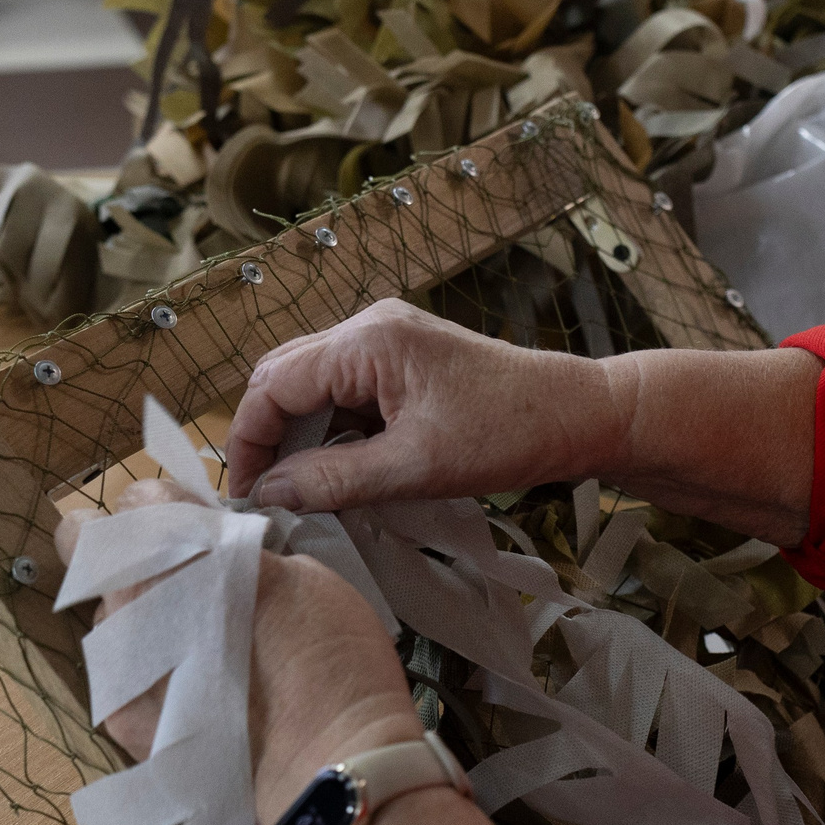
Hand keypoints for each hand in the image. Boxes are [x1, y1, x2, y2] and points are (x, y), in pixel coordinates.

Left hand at [54, 479, 420, 824]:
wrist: (325, 764)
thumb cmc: (330, 656)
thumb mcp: (306, 573)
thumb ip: (247, 557)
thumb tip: (227, 562)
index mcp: (179, 545)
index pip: (136, 497)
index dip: (164, 506)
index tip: (191, 523)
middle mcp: (131, 594)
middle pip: (88, 548)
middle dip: (123, 553)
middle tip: (171, 576)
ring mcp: (117, 660)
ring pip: (108, 619)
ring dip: (139, 621)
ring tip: (195, 655)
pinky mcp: (119, 717)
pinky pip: (120, 678)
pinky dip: (148, 678)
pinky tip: (192, 699)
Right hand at [226, 299, 631, 511]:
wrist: (580, 414)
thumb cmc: (509, 433)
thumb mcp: (414, 468)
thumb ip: (334, 479)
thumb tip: (271, 494)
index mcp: (367, 341)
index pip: (272, 385)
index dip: (248, 442)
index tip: (245, 496)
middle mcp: (370, 327)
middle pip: (284, 377)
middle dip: (268, 437)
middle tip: (267, 497)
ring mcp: (388, 339)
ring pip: (313, 385)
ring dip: (301, 436)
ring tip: (302, 490)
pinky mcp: (405, 359)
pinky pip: (346, 391)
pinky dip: (333, 430)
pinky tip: (340, 470)